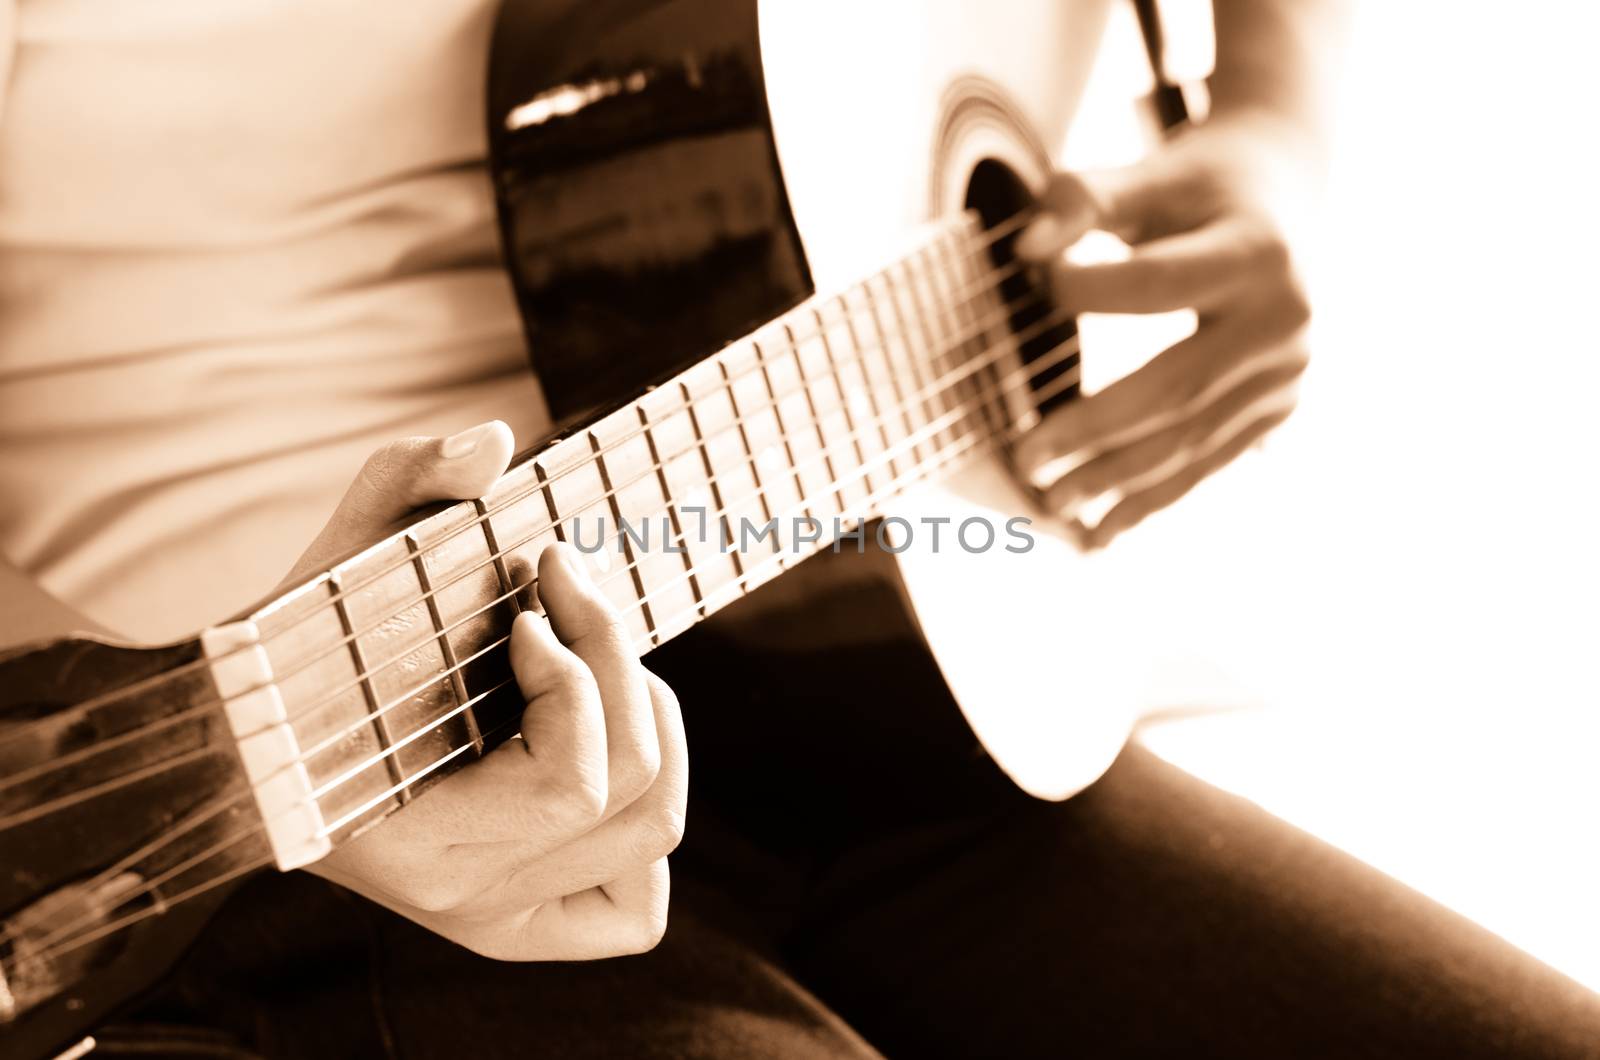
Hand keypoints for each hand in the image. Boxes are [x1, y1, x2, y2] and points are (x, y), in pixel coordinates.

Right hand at [281, 422, 687, 959]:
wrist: (247, 748)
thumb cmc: (298, 654)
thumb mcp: (343, 555)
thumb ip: (404, 484)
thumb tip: (490, 441)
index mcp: (418, 837)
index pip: (571, 782)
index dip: (580, 676)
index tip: (532, 604)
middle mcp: (466, 897)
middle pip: (633, 796)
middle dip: (622, 670)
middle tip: (571, 600)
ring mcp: (498, 916)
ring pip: (653, 838)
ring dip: (654, 728)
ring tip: (600, 664)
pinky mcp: (520, 921)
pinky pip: (634, 912)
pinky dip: (648, 833)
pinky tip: (605, 755)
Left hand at [1013, 114, 1311, 547]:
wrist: (1286, 202)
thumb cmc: (1198, 190)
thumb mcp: (1152, 177)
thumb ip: (1086, 199)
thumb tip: (1027, 250)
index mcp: (1256, 253)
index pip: (1160, 284)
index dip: (1090, 290)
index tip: (1033, 289)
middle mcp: (1283, 321)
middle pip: (1176, 385)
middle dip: (1095, 429)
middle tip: (1024, 459)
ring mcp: (1285, 375)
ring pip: (1191, 440)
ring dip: (1116, 481)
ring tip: (1048, 502)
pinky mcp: (1277, 411)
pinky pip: (1207, 463)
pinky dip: (1150, 499)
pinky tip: (1100, 530)